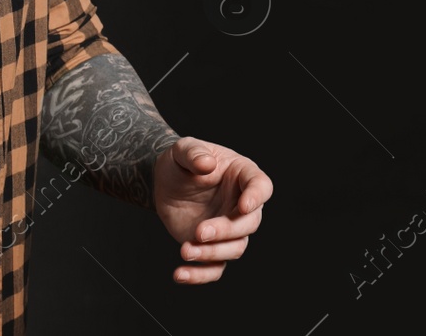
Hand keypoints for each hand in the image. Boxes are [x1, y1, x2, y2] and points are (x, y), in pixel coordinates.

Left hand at [152, 136, 272, 284]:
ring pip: (235, 248)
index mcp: (242, 175)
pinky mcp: (213, 247)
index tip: (245, 206)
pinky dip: (200, 275)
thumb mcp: (183, 150)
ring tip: (185, 250)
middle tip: (199, 232)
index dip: (257, 197)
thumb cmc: (180, 162)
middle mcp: (241, 205)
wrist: (164, 183)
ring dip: (212, 254)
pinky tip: (180, 274)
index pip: (261, 186)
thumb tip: (207, 164)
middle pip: (248, 224)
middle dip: (226, 231)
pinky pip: (215, 268)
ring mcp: (229, 228)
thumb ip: (194, 153)